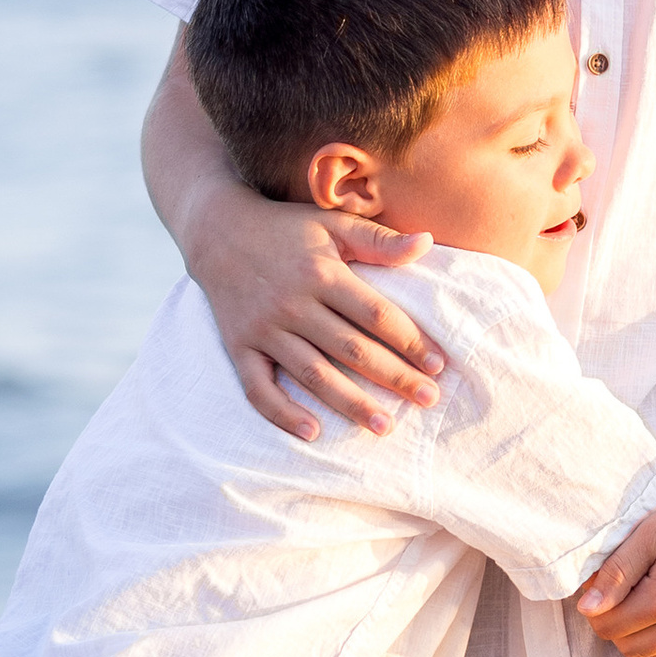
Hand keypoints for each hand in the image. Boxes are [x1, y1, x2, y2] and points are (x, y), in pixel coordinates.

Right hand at [183, 177, 442, 442]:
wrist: (216, 230)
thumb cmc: (286, 229)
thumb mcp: (333, 224)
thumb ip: (380, 240)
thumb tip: (427, 242)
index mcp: (322, 274)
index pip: (376, 315)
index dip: (410, 342)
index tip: (439, 365)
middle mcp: (293, 304)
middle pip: (351, 350)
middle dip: (393, 377)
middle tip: (428, 400)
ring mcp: (264, 329)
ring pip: (313, 374)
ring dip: (350, 403)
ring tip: (384, 426)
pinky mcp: (239, 347)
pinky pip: (258, 387)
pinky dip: (283, 413)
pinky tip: (312, 432)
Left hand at [574, 458, 655, 656]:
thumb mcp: (655, 529)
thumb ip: (618, 570)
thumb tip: (586, 608)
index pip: (609, 627)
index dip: (596, 608)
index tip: (603, 586)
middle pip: (632, 649)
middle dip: (619, 625)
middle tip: (625, 593)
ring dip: (649, 642)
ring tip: (652, 608)